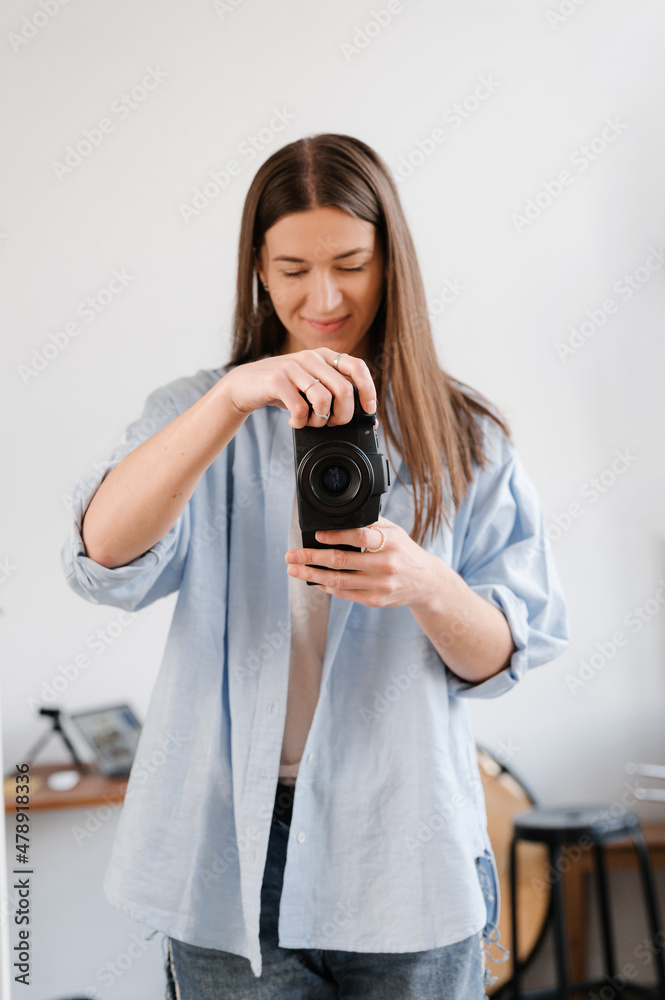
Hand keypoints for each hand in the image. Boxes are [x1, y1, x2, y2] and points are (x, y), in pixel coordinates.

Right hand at [221, 348, 376, 428]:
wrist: (244, 386)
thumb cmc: (283, 389)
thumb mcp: (311, 387)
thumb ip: (334, 394)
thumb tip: (368, 417)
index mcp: (324, 356)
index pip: (357, 367)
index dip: (368, 389)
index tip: (368, 409)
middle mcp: (310, 357)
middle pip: (344, 390)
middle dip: (343, 415)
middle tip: (331, 423)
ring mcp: (293, 366)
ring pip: (324, 399)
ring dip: (320, 420)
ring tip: (310, 422)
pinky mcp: (276, 379)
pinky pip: (300, 408)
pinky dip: (301, 422)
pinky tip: (295, 421)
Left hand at [284, 515, 436, 608]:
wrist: (426, 582)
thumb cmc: (405, 552)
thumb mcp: (394, 532)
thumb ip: (370, 524)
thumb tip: (338, 518)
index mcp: (390, 542)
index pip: (359, 536)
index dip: (335, 536)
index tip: (315, 535)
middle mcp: (385, 564)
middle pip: (342, 561)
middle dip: (311, 558)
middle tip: (291, 555)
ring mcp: (380, 585)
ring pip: (339, 580)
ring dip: (312, 575)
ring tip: (294, 570)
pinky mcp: (376, 601)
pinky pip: (345, 594)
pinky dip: (327, 587)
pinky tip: (315, 581)